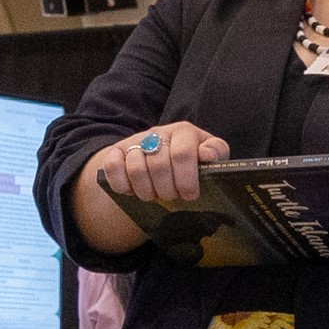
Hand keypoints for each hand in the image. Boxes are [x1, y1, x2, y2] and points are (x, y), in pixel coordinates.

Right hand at [82, 121, 232, 203]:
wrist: (160, 157)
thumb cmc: (191, 162)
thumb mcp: (209, 155)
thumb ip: (216, 152)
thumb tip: (207, 154)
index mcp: (184, 132)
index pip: (182, 154)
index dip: (186, 179)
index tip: (190, 195)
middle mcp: (158, 133)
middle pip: (158, 165)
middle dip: (166, 189)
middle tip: (172, 197)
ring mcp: (136, 141)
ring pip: (135, 168)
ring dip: (146, 191)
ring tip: (154, 195)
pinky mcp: (117, 151)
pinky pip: (112, 166)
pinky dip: (121, 184)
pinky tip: (131, 191)